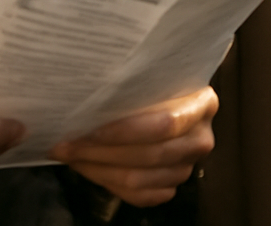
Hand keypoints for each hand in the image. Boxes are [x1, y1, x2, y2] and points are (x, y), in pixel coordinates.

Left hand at [51, 86, 217, 206]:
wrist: (170, 100)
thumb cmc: (154, 83)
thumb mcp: (152, 75)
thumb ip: (132, 84)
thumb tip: (84, 94)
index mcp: (203, 104)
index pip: (165, 123)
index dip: (125, 129)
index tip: (88, 127)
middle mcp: (201, 138)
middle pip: (150, 154)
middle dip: (100, 151)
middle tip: (67, 144)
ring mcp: (188, 166)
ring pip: (139, 179)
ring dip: (97, 169)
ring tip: (71, 154)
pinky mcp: (173, 186)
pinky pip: (139, 195)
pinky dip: (108, 184)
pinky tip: (88, 167)